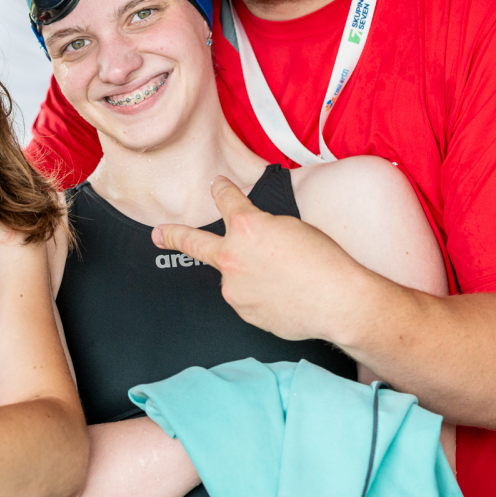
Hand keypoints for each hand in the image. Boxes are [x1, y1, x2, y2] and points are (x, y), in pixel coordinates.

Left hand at [151, 176, 365, 342]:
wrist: (337, 301)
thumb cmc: (324, 262)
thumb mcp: (291, 227)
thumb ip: (261, 228)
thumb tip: (252, 237)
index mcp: (246, 226)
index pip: (225, 199)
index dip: (221, 189)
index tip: (216, 186)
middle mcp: (231, 255)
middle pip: (192, 242)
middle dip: (172, 235)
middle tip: (158, 234)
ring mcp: (233, 286)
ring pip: (233, 275)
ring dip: (248, 274)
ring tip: (285, 279)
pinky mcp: (242, 310)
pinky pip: (246, 297)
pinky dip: (260, 295)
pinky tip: (284, 295)